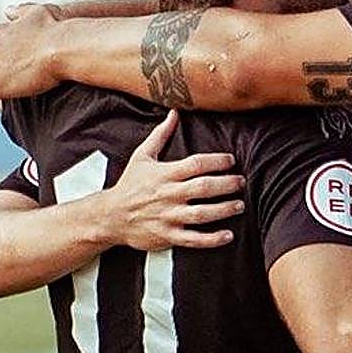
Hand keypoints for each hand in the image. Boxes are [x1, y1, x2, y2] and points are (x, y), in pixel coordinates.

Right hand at [106, 110, 244, 251]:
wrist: (110, 216)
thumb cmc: (130, 185)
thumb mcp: (142, 156)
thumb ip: (160, 135)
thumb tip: (173, 113)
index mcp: (164, 174)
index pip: (195, 164)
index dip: (216, 161)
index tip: (231, 160)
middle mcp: (168, 195)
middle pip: (203, 188)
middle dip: (227, 184)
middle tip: (241, 182)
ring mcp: (168, 217)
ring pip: (202, 214)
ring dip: (224, 209)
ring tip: (239, 205)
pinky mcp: (168, 236)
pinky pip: (193, 239)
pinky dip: (212, 239)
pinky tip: (228, 235)